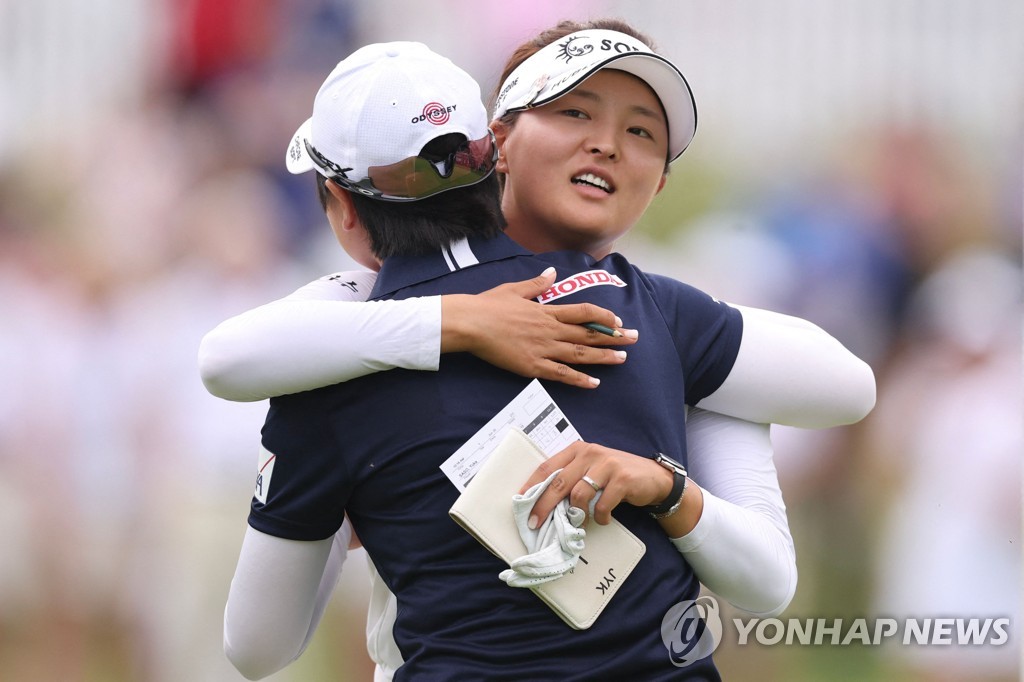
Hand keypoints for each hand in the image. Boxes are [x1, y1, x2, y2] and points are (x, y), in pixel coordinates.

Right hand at [441, 268, 637, 388]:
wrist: (471, 323)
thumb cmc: (488, 305)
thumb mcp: (514, 289)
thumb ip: (536, 284)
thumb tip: (552, 275)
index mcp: (547, 311)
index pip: (584, 312)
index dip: (604, 317)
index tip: (618, 321)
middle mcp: (550, 329)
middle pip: (589, 333)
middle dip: (614, 337)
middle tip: (634, 339)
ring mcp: (543, 348)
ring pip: (580, 354)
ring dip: (603, 357)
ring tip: (622, 359)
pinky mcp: (533, 366)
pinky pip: (561, 374)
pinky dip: (580, 379)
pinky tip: (595, 383)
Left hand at [518, 441, 673, 526]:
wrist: (653, 478)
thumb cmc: (616, 477)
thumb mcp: (591, 471)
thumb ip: (571, 479)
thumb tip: (544, 503)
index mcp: (578, 450)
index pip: (548, 466)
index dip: (532, 485)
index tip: (520, 502)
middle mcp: (590, 453)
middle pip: (559, 481)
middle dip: (544, 505)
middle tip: (536, 522)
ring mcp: (607, 464)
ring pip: (579, 494)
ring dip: (577, 513)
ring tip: (581, 522)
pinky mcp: (622, 479)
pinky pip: (602, 505)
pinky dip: (600, 517)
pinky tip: (603, 519)